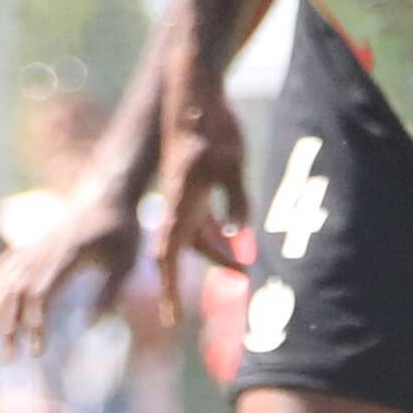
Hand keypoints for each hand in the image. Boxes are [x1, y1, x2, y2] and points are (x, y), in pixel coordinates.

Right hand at [0, 179, 137, 351]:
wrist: (108, 191)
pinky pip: (2, 267)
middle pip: (16, 290)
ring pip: (4, 279)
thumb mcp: (127, 260)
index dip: (34, 321)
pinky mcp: (30, 245)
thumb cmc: (121, 230)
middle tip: (7, 357)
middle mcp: (44, 250)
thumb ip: (109, 292)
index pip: (41, 291)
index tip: (37, 350)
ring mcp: (34, 246)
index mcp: (68, 254)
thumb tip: (88, 326)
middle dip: (7, 324)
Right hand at [149, 64, 255, 300]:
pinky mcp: (191, 181)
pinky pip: (200, 216)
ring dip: (216, 251)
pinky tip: (233, 239)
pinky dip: (215, 231)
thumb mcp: (233, 166)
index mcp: (180, 202)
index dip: (169, 288)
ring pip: (194, 234)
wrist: (195, 92)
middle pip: (184, 250)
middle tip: (234, 288)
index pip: (170, 255)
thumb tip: (240, 241)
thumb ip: (237, 202)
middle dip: (206, 272)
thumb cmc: (214, 127)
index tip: (170, 320)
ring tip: (242, 269)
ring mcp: (183, 192)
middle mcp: (176, 201)